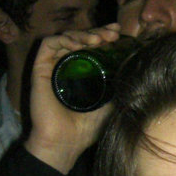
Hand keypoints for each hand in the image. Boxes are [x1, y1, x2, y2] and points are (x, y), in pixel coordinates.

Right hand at [25, 23, 122, 174]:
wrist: (64, 143)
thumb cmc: (84, 130)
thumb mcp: (108, 105)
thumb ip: (117, 87)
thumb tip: (135, 71)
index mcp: (79, 74)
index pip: (90, 48)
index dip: (103, 36)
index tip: (118, 33)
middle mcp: (64, 67)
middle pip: (79, 39)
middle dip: (97, 32)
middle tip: (113, 33)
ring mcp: (52, 67)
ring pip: (65, 38)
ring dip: (84, 34)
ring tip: (100, 40)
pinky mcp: (39, 69)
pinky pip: (49, 44)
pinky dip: (65, 39)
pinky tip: (81, 44)